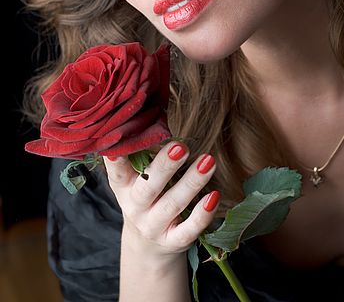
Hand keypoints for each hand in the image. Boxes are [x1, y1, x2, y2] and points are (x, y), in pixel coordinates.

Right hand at [103, 141, 219, 261]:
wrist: (148, 246)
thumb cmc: (145, 196)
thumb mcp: (135, 177)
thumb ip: (140, 152)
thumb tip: (153, 108)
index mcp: (124, 186)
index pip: (117, 171)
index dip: (116, 159)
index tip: (118, 143)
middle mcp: (135, 207)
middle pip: (148, 187)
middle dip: (164, 167)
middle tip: (180, 146)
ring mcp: (154, 226)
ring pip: (172, 205)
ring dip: (191, 182)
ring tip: (209, 161)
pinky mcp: (173, 241)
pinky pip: (188, 230)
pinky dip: (202, 214)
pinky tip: (214, 196)